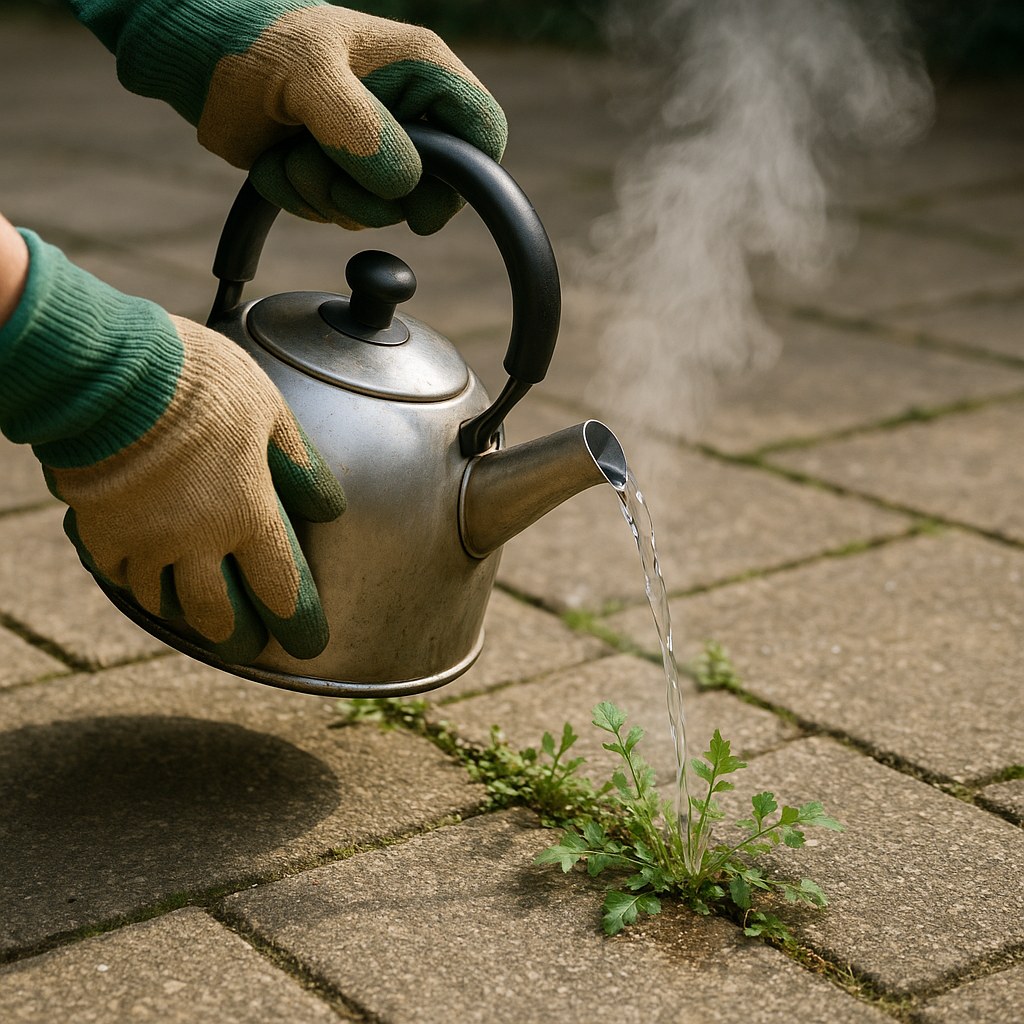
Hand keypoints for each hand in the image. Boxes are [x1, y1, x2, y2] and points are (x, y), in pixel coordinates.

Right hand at [0, 230, 344, 663]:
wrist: (112, 372)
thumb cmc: (200, 383)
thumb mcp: (269, 412)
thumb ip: (300, 462)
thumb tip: (331, 505)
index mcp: (246, 515)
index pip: (280, 588)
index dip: (299, 622)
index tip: (309, 642)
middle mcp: (195, 542)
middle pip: (218, 613)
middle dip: (239, 636)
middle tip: (249, 647)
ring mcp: (143, 541)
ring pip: (163, 601)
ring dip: (185, 615)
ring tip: (197, 620)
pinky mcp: (98, 529)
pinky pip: (118, 575)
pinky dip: (136, 584)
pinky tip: (143, 581)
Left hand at [79, 0, 506, 232]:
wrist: (198, 58)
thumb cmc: (256, 41)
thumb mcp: (308, 74)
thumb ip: (359, 127)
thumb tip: (401, 181)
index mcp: (421, 71)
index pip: (483, 133)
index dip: (467, 177)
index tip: (421, 201)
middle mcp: (405, 114)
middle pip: (429, 192)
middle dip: (371, 195)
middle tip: (324, 164)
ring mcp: (371, 149)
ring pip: (379, 211)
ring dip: (325, 195)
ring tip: (292, 150)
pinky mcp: (337, 174)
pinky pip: (337, 215)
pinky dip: (299, 199)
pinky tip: (277, 162)